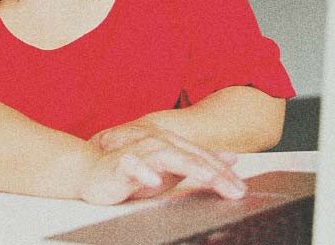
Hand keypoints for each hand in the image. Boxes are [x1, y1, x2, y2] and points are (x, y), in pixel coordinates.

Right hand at [77, 123, 244, 204]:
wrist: (92, 171)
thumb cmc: (133, 171)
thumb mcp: (173, 168)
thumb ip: (201, 162)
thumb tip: (232, 158)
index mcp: (174, 145)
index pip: (204, 158)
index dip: (224, 173)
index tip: (242, 190)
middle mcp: (159, 144)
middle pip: (191, 157)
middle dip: (215, 172)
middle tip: (234, 189)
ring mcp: (139, 152)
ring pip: (167, 156)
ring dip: (188, 165)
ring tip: (207, 177)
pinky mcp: (120, 164)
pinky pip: (132, 166)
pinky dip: (143, 172)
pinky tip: (154, 181)